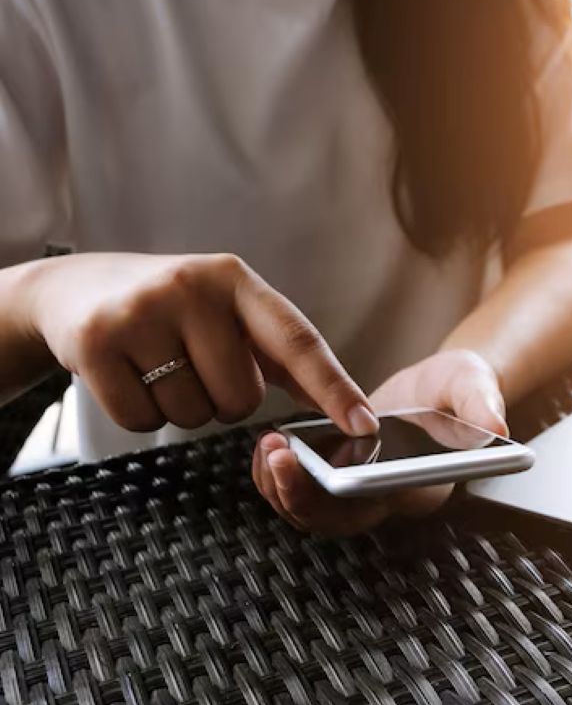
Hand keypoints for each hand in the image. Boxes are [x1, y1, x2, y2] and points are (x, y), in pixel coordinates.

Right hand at [22, 252, 377, 434]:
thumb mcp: (226, 310)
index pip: (298, 341)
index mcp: (237, 280)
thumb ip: (280, 352)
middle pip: (241, 398)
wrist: (73, 288)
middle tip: (194, 366)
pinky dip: (140, 414)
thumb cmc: (169, 308)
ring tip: (158, 366)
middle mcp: (193, 287)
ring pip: (193, 414)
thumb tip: (344, 405)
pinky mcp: (96, 342)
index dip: (334, 387)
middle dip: (224, 401)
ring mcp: (142, 312)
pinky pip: (142, 420)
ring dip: (181, 408)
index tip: (364, 424)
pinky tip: (128, 375)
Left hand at [253, 350, 506, 535]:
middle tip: (277, 457)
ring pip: (309, 509)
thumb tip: (494, 429)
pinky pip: (301, 488)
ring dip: (280, 485)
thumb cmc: (462, 391)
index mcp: (421, 487)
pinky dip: (280, 472)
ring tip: (268, 446)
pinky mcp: (339, 474)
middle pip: (332, 519)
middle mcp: (387, 498)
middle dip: (297, 494)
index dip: (345, 500)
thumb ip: (484, 406)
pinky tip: (272, 443)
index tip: (325, 476)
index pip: (379, 507)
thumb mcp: (476, 387)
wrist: (444, 388)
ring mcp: (359, 490)